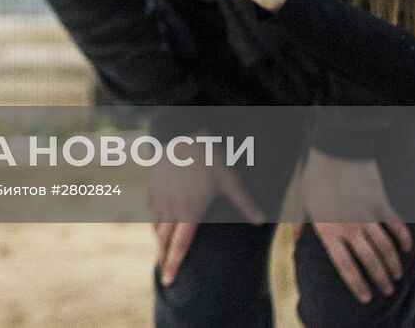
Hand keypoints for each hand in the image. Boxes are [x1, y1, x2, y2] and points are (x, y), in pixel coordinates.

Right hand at [148, 153, 263, 285]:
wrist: (182, 134)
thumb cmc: (210, 158)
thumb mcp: (230, 181)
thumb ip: (246, 203)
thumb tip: (262, 222)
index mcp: (190, 211)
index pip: (180, 245)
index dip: (174, 264)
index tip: (169, 280)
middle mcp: (171, 208)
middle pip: (163, 241)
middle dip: (163, 260)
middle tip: (164, 276)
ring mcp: (159, 198)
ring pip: (156, 227)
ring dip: (159, 242)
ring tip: (162, 253)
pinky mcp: (152, 188)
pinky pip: (152, 212)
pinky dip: (155, 223)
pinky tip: (159, 227)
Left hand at [297, 147, 411, 303]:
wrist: (336, 150)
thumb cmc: (316, 176)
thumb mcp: (303, 201)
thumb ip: (302, 225)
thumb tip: (297, 244)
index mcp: (328, 230)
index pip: (345, 267)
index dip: (357, 285)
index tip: (366, 298)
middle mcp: (349, 227)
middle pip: (370, 262)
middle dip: (380, 280)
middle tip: (387, 291)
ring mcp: (367, 216)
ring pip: (386, 249)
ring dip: (394, 265)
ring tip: (396, 276)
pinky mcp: (381, 204)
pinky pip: (397, 227)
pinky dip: (404, 240)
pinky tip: (406, 250)